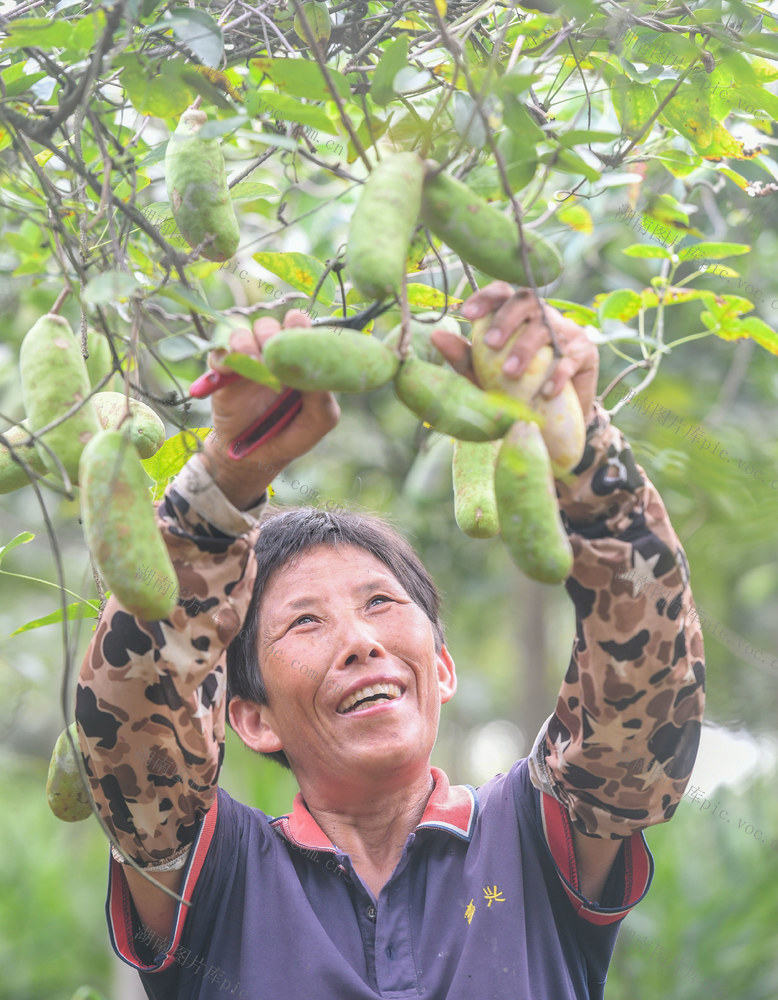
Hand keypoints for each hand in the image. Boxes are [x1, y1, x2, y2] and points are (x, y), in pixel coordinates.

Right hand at [201, 309, 339, 508]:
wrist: (256, 459)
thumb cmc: (292, 435)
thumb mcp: (318, 421)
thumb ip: (322, 396)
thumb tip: (317, 370)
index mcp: (297, 360)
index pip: (298, 326)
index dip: (298, 323)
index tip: (298, 331)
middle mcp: (272, 357)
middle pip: (268, 325)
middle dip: (272, 333)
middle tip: (275, 351)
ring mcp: (246, 365)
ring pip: (241, 335)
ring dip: (247, 344)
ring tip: (257, 365)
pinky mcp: (222, 376)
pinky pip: (218, 356)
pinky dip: (224, 359)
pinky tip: (233, 373)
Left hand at [431, 281, 598, 424]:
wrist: (551, 420)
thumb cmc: (513, 390)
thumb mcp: (483, 376)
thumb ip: (463, 357)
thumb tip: (436, 335)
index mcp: (516, 315)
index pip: (502, 292)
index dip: (486, 297)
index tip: (467, 314)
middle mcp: (542, 316)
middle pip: (527, 300)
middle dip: (507, 319)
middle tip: (491, 345)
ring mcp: (566, 331)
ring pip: (548, 327)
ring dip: (526, 348)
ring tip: (510, 373)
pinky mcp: (585, 353)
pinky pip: (571, 358)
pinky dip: (557, 374)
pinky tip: (545, 391)